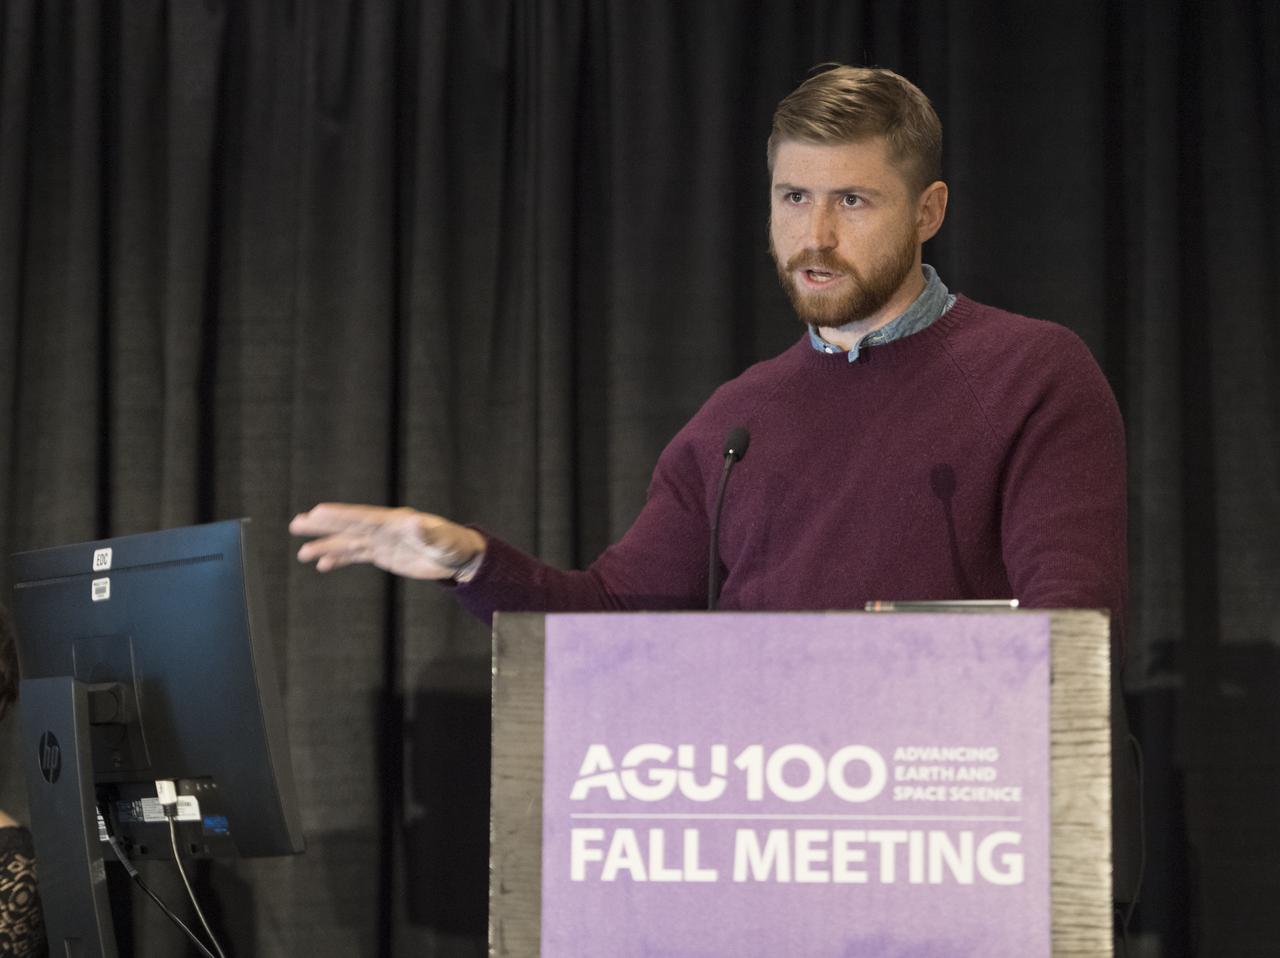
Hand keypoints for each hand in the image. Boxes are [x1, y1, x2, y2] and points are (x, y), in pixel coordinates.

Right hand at [290, 504, 486, 580]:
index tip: (318, 512)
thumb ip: (429, 532)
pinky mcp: (383, 555)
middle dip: (323, 526)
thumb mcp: (444, 539)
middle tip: (297, 523)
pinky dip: (339, 560)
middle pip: (348, 526)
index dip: (341, 516)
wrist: (459, 556)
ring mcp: (382, 542)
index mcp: (396, 522)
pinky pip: (356, 556)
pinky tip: (323, 565)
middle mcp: (384, 529)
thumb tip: (416, 522)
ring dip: (325, 546)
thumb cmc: (454, 544)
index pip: (363, 518)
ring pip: (348, 543)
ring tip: (302, 553)